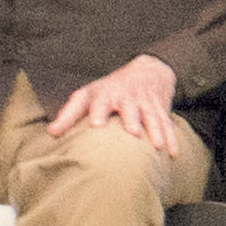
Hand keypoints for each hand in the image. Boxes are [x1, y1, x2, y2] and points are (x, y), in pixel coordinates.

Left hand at [51, 55, 187, 162]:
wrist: (147, 71)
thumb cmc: (109, 89)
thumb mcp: (87, 96)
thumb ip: (69, 115)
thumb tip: (51, 134)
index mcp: (106, 94)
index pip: (101, 102)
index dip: (99, 112)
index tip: (97, 125)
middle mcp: (127, 97)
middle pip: (130, 107)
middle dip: (132, 118)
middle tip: (134, 133)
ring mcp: (145, 102)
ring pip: (152, 116)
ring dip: (156, 130)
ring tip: (159, 147)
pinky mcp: (160, 110)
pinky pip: (167, 124)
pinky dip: (172, 138)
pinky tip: (173, 154)